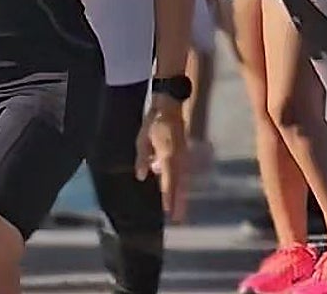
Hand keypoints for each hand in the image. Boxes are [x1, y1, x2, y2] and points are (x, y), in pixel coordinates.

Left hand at [136, 98, 187, 222]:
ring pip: (184, 182)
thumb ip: (142, 158)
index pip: (169, 180)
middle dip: (179, 203)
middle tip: (178, 220)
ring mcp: (185, 157)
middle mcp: (179, 159)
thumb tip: (141, 176)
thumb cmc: (154, 122)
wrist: (170, 108)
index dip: (168, 196)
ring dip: (183, 197)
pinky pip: (184, 174)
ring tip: (180, 212)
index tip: (168, 211)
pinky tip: (179, 194)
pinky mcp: (185, 155)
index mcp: (168, 155)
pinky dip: (182, 186)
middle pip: (181, 185)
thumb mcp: (142, 138)